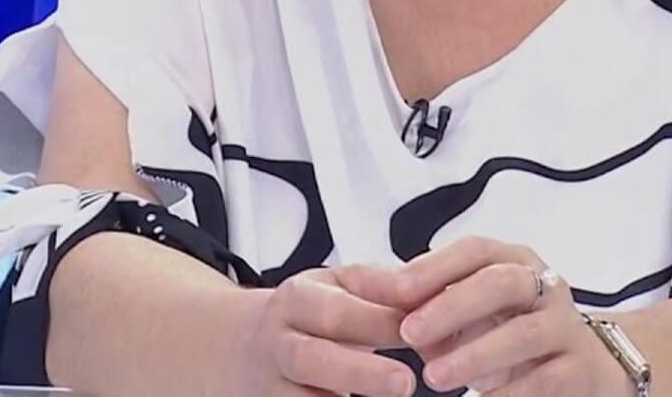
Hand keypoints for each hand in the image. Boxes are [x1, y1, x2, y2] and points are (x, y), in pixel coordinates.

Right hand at [231, 263, 419, 395]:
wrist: (241, 344)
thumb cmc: (308, 314)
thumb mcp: (337, 286)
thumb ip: (380, 287)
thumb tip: (429, 289)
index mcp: (296, 299)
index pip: (335, 309)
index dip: (376, 322)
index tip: (419, 330)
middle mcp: (278, 342)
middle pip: (310, 359)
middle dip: (359, 372)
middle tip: (405, 383)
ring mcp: (271, 384)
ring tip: (394, 396)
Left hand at [391, 237, 632, 395]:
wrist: (583, 365)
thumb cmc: (508, 329)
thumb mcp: (463, 309)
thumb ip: (418, 297)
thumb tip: (359, 285)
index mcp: (512, 260)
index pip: (473, 251)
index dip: (434, 268)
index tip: (395, 291)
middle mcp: (544, 286)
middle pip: (500, 282)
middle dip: (452, 306)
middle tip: (410, 334)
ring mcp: (566, 327)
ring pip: (525, 332)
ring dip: (476, 354)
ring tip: (435, 376)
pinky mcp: (581, 370)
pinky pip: (547, 379)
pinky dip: (510, 392)